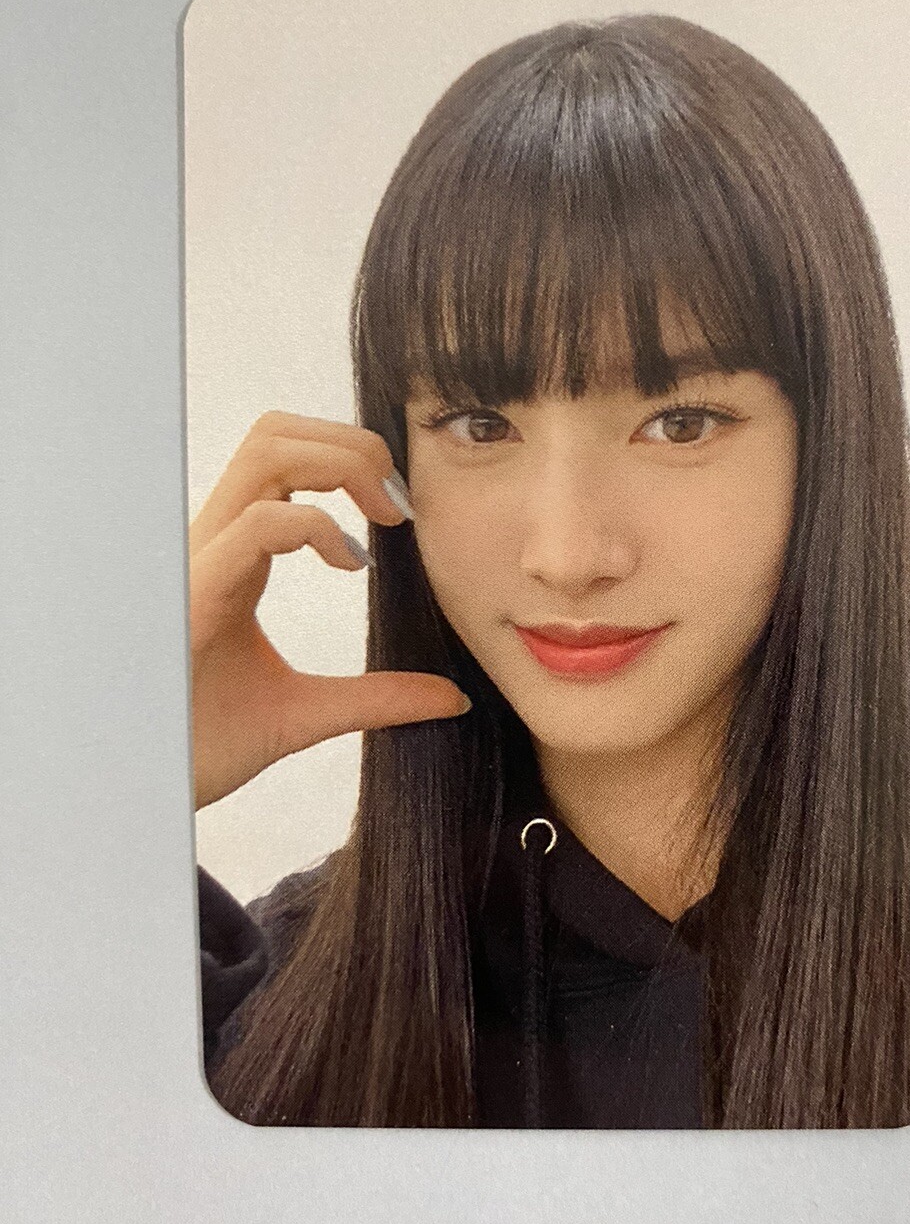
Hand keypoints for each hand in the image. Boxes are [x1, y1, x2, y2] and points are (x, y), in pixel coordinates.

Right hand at [188, 410, 467, 809]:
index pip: (283, 458)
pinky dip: (319, 528)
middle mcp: (215, 543)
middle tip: (397, 506)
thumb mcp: (305, 715)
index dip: (351, 461)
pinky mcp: (197, 594)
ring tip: (381, 520)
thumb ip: (377, 698)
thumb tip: (451, 698)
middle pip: (274, 433)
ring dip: (340, 464)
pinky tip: (350, 566)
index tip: (400, 518)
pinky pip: (260, 523)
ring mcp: (202, 560)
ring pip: (266, 452)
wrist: (145, 790)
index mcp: (236, 557)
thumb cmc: (200, 744)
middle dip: (352, 444)